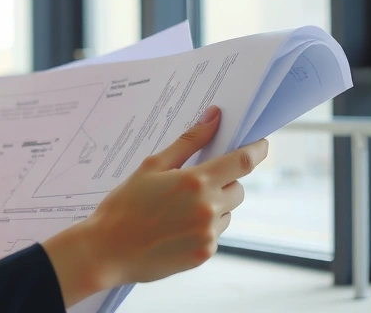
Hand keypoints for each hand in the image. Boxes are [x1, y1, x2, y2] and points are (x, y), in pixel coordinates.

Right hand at [42, 107, 267, 306]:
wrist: (108, 249)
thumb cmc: (125, 204)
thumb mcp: (151, 166)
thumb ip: (187, 142)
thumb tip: (214, 117)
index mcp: (195, 182)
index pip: (242, 162)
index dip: (257, 150)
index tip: (262, 144)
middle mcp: (208, 208)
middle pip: (237, 188)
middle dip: (224, 180)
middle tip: (194, 181)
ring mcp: (208, 234)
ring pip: (227, 211)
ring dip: (214, 205)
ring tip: (177, 209)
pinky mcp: (205, 253)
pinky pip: (215, 232)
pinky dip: (203, 226)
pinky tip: (175, 227)